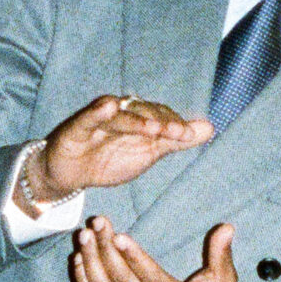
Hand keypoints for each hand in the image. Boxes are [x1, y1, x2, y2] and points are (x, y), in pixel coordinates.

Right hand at [36, 95, 213, 199]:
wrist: (70, 174)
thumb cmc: (109, 159)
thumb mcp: (147, 153)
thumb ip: (175, 141)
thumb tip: (210, 127)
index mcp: (139, 118)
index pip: (160, 116)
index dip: (175, 124)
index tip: (190, 134)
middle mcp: (121, 113)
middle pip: (143, 111)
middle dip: (161, 121)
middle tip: (177, 132)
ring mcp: (99, 119)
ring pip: (120, 115)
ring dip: (137, 120)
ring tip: (153, 128)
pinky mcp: (77, 127)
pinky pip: (89, 117)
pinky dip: (98, 112)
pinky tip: (109, 107)